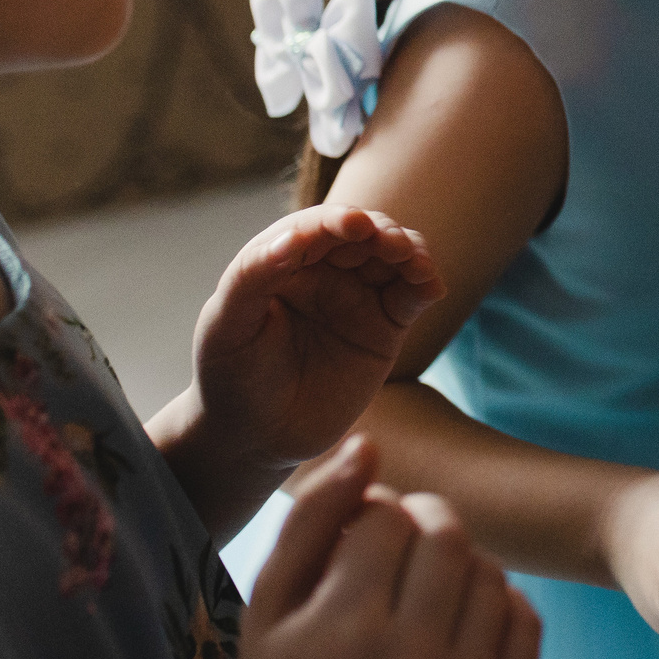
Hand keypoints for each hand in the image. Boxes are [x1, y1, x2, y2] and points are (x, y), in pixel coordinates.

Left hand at [188, 207, 446, 474]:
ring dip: (410, 250)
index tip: (352, 226)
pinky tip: (431, 285)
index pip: (312, 228)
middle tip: (389, 244)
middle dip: (379, 231)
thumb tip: (291, 238)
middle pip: (362, 234)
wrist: (256, 437)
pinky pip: (412, 296)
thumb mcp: (227, 326)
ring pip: (394, 257)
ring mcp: (358, 296)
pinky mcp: (386, 327)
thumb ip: (251, 277)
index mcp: (281, 261)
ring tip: (413, 262)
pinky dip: (426, 283)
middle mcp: (324, 271)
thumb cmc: (231, 377)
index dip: (334, 221)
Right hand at [221, 438, 539, 658]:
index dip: (377, 512)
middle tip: (401, 549)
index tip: (362, 535)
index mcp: (347, 631)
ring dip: (462, 566)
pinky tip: (455, 621)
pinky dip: (498, 606)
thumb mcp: (270, 599)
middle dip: (427, 525)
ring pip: (494, 573)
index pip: (393, 518)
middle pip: (451, 536)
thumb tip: (369, 443)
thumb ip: (315, 514)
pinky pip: (526, 621)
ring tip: (423, 590)